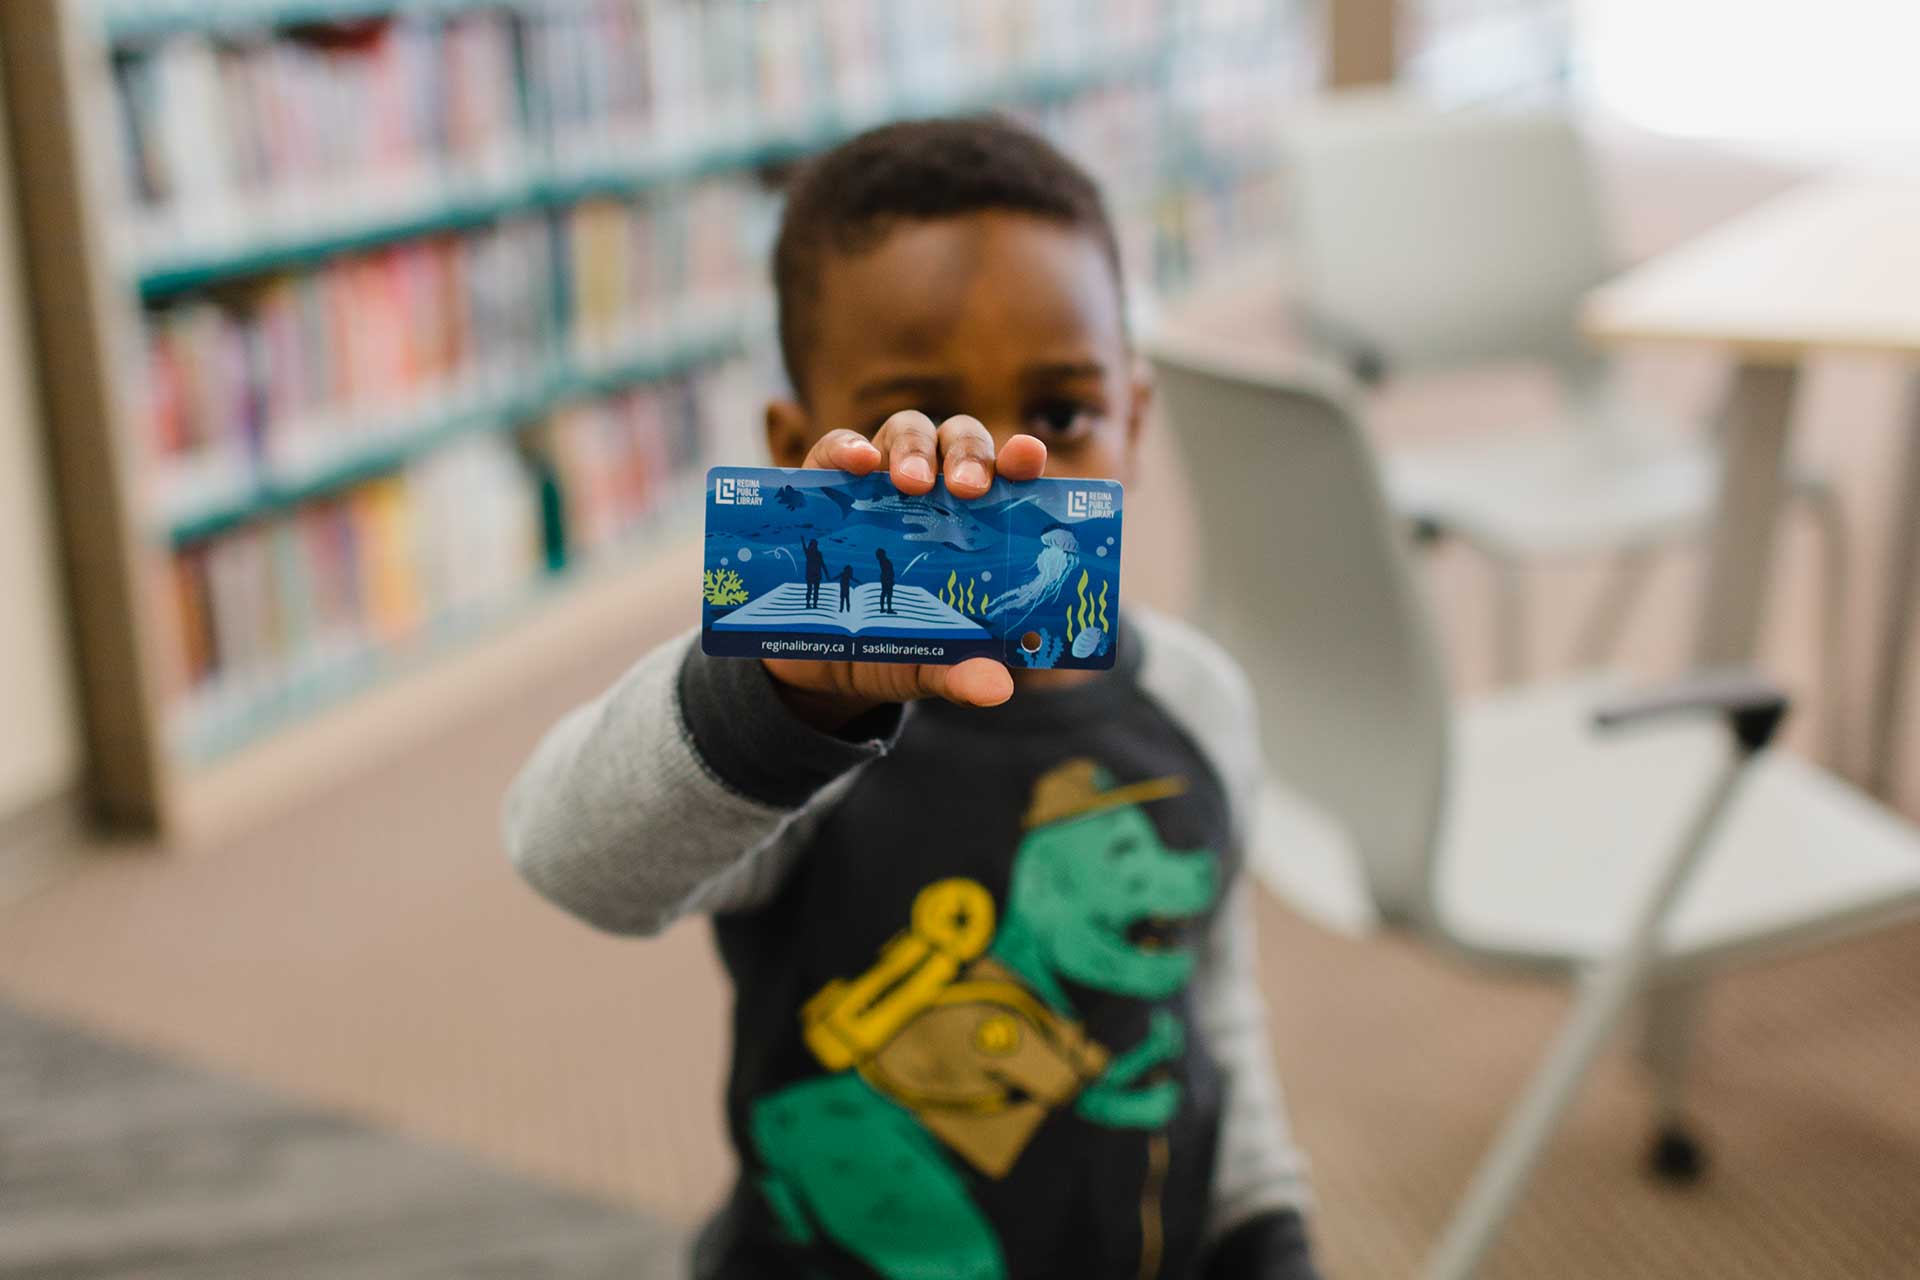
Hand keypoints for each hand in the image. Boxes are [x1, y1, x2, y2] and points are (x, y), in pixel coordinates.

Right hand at [764, 412, 1046, 729]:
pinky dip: (848, 446)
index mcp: (973, 521)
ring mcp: (879, 479)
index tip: (1029, 457)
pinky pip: (836, 448)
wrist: (816, 663)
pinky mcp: (825, 482)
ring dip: (914, 448)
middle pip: (959, 441)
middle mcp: (933, 488)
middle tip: (968, 488)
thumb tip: (997, 688)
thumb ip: (961, 672)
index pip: (1006, 475)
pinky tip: (858, 463)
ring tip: (911, 483)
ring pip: (906, 431)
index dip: (1020, 458)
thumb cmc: (892, 647)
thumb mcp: (928, 664)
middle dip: (968, 455)